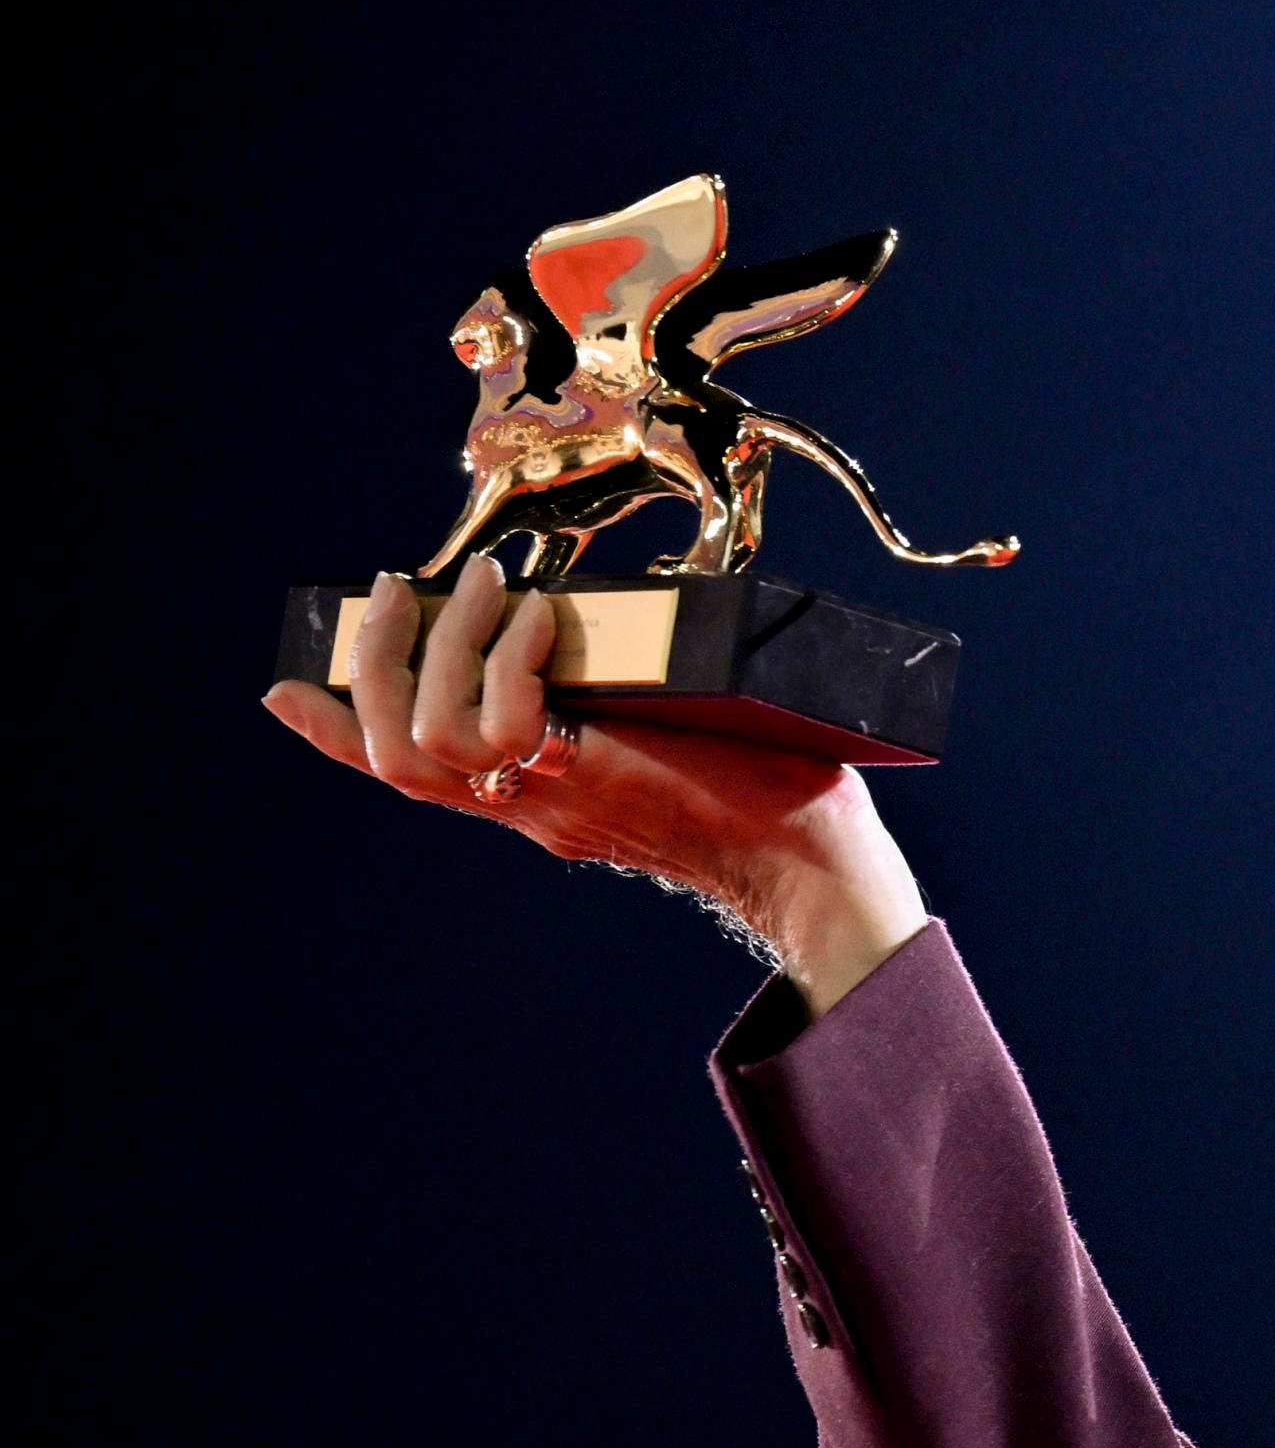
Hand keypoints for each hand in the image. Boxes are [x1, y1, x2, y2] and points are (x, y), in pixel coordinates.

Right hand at [264, 558, 928, 1016]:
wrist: (816, 864)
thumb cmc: (765, 794)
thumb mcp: (661, 740)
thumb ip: (614, 705)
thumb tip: (598, 630)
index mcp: (535, 802)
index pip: (414, 776)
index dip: (338, 734)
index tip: (285, 690)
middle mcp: (529, 809)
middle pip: (393, 755)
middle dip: (373, 664)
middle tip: (393, 587)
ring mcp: (554, 799)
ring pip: (429, 734)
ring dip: (446, 640)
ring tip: (491, 583)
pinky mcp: (591, 780)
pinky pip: (505, 718)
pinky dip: (513, 654)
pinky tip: (549, 615)